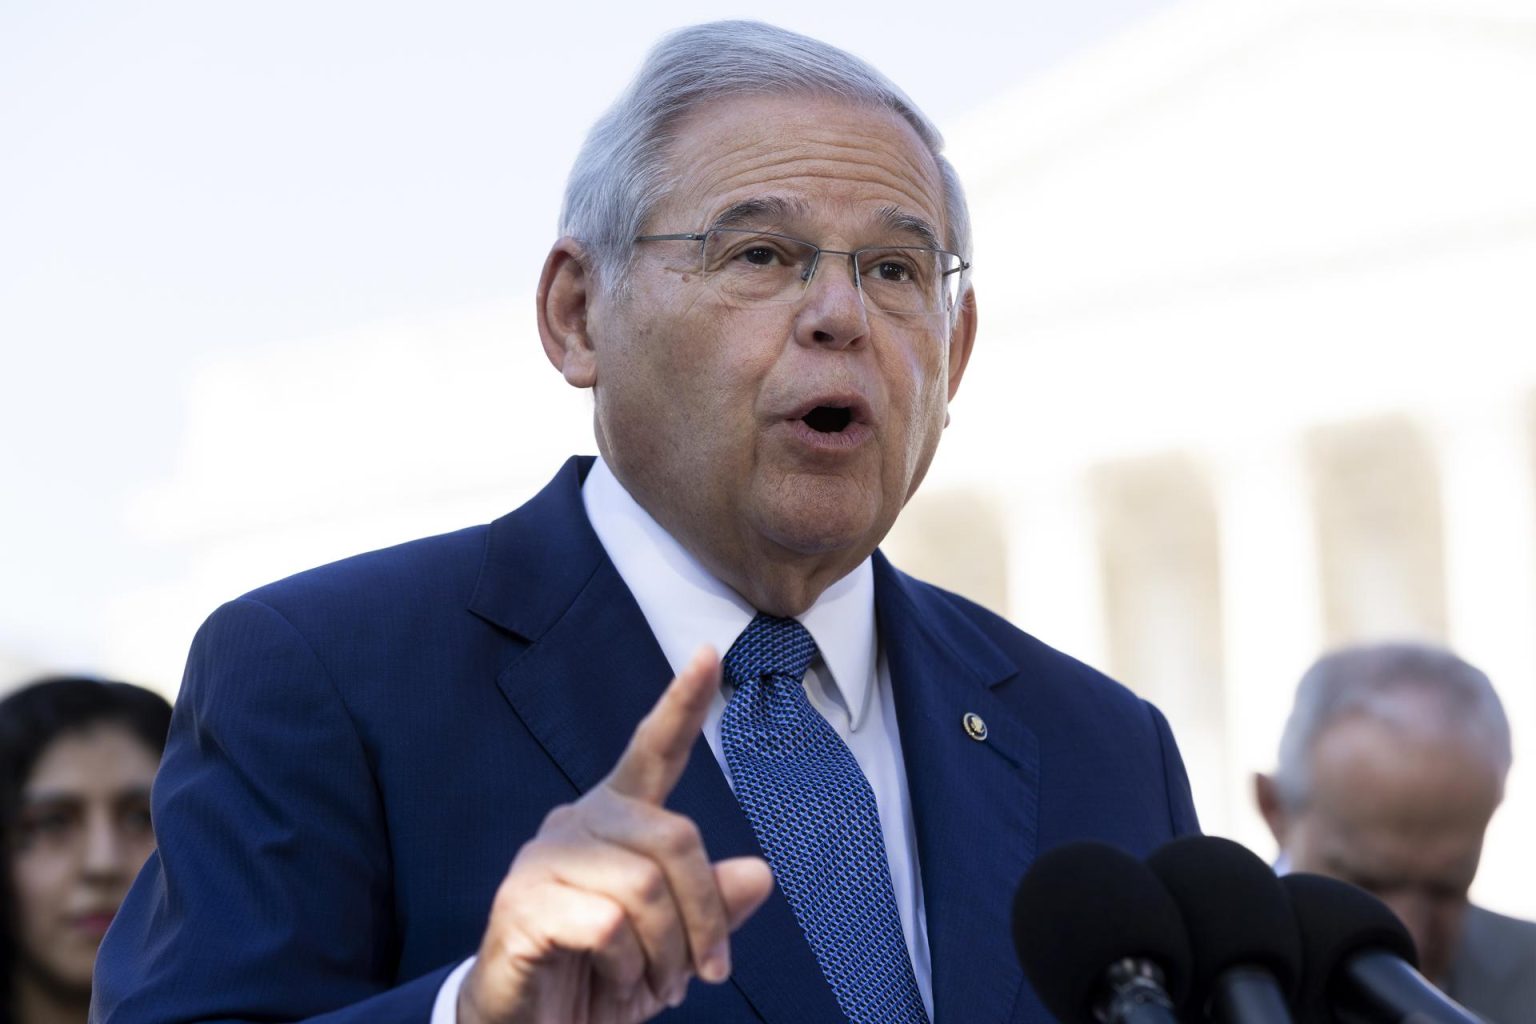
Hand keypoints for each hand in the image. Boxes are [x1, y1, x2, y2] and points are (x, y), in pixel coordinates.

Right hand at [459, 647, 774, 1023]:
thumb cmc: (598, 978)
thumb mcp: (672, 949)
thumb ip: (711, 908)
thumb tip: (759, 875)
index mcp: (617, 821)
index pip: (654, 750)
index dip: (683, 704)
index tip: (711, 654)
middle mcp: (577, 823)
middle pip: (675, 839)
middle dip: (705, 918)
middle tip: (702, 976)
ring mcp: (544, 860)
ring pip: (645, 887)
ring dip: (666, 956)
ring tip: (650, 988)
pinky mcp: (521, 903)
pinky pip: (608, 925)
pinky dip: (626, 969)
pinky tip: (613, 984)